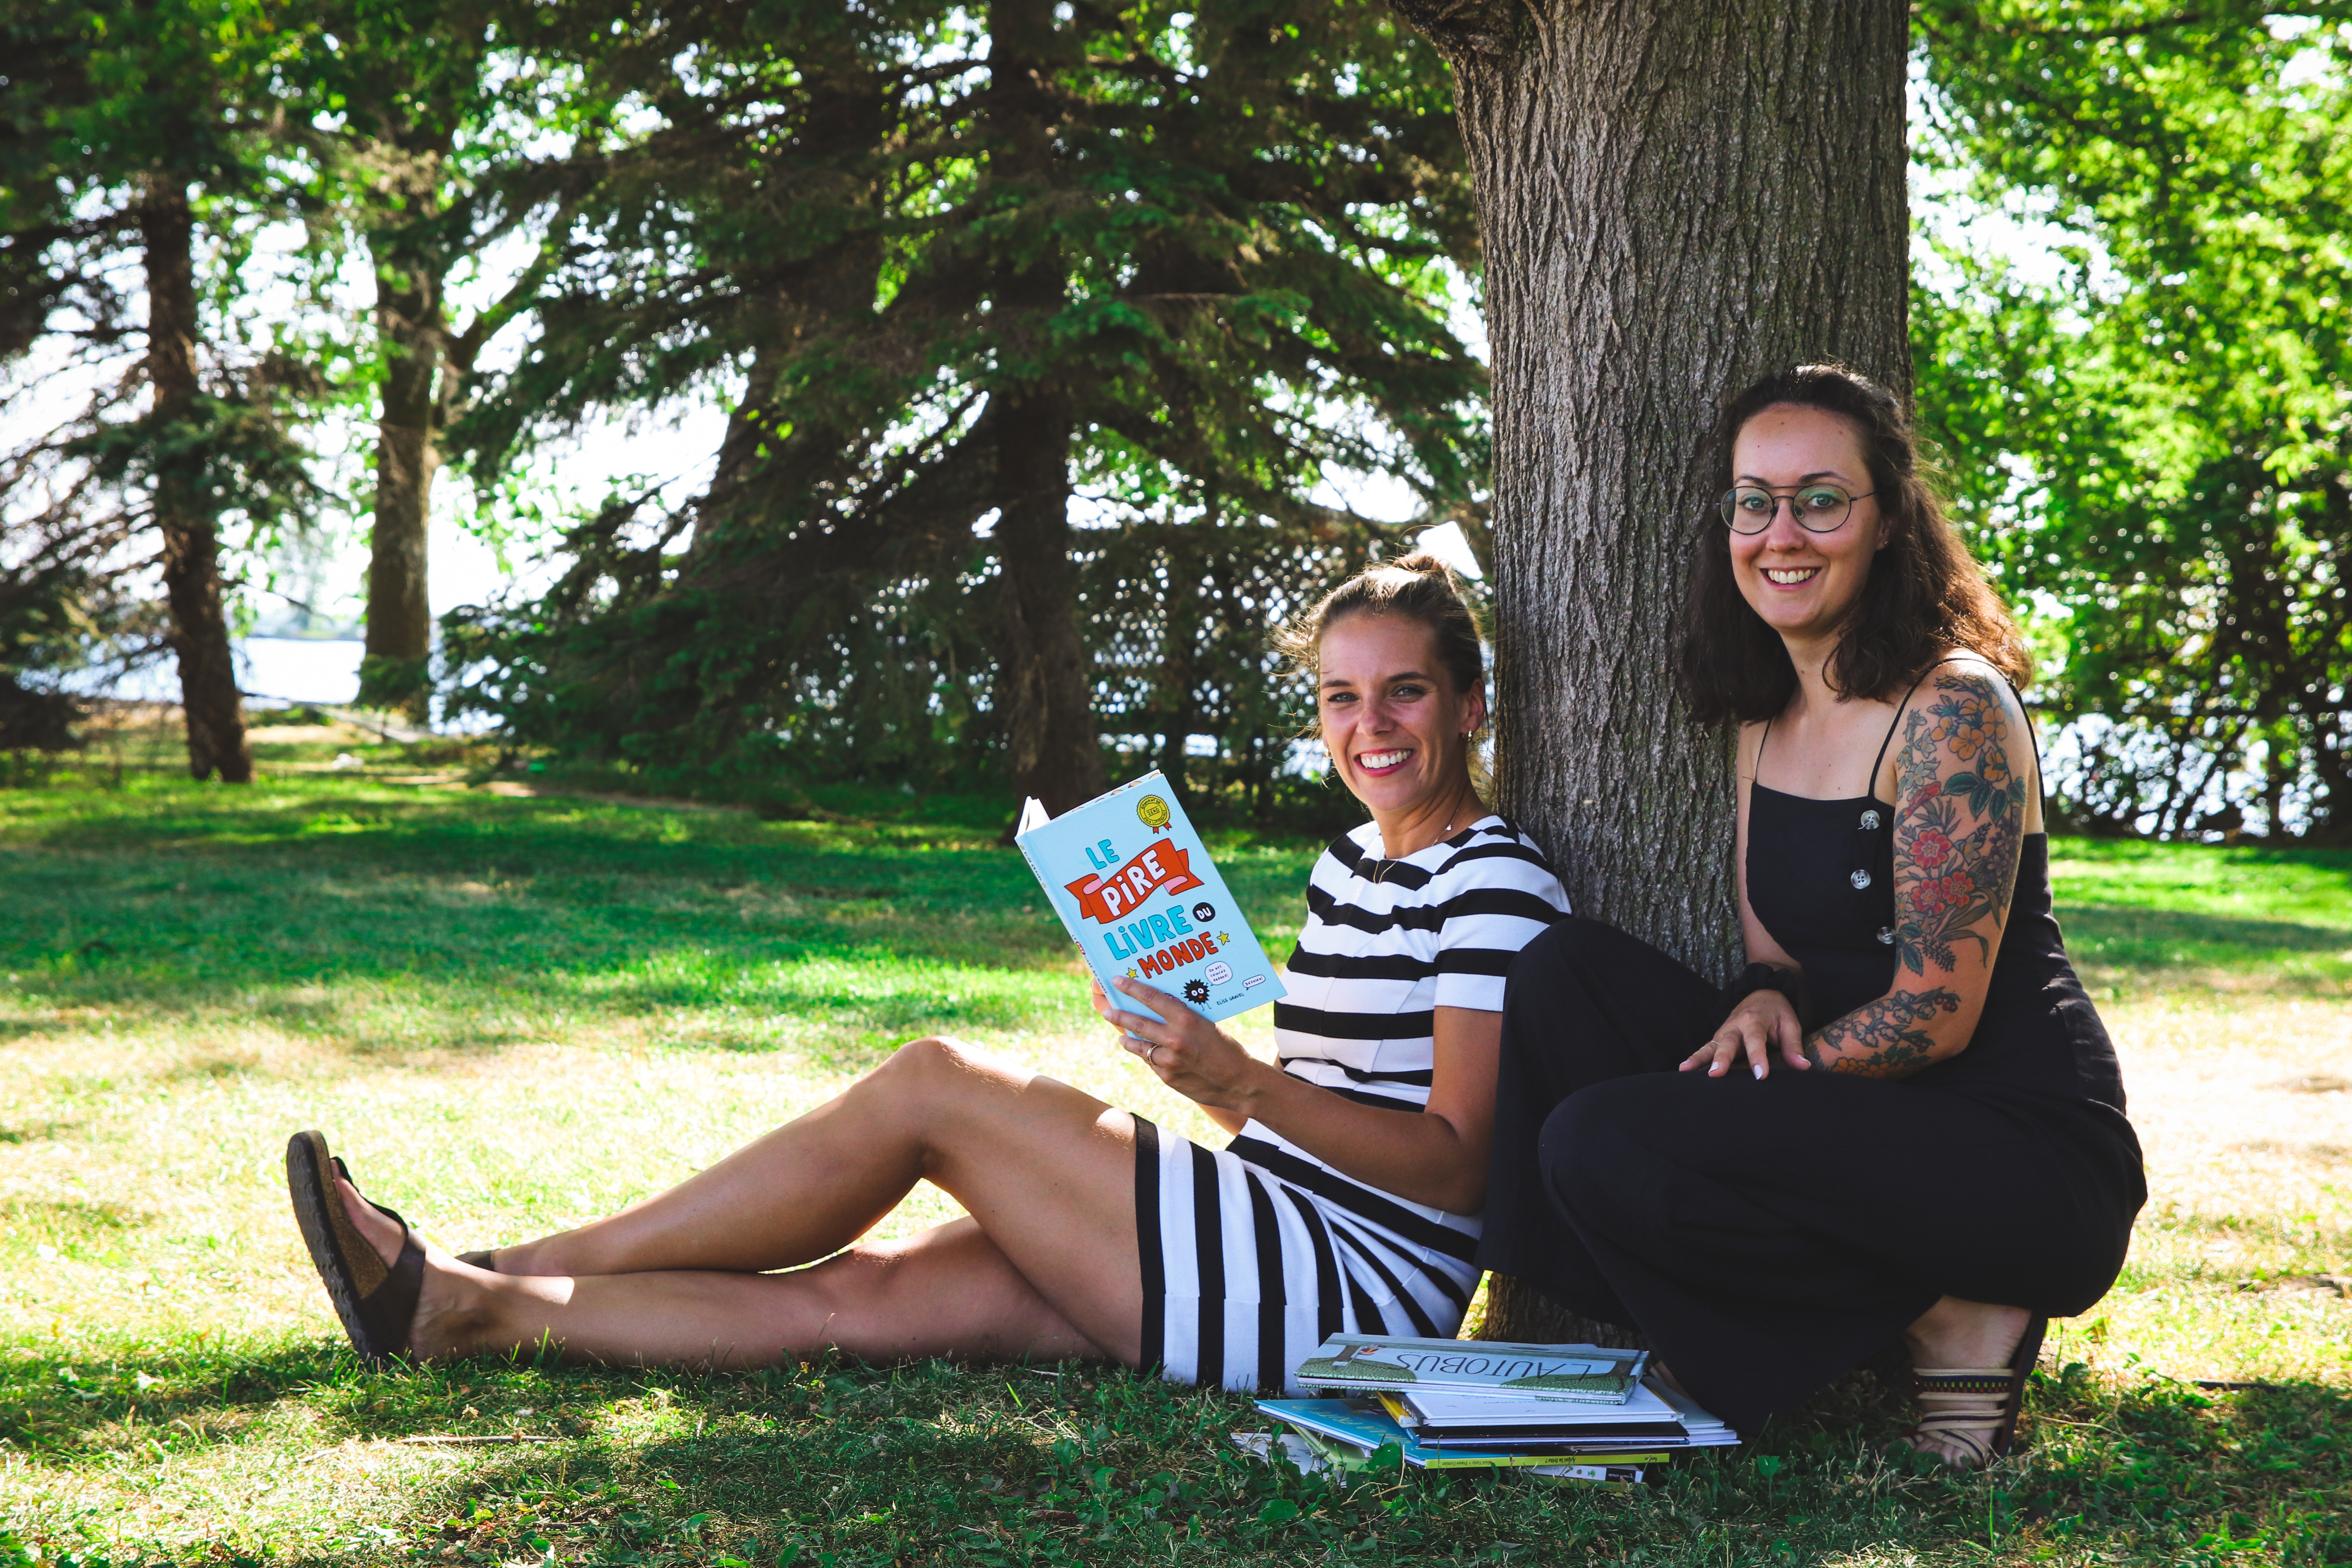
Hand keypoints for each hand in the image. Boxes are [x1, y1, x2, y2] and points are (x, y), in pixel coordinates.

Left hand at [1091, 975, 1268, 1111]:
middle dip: (1118, 1015)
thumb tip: (1159, 1008)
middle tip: (1107, 1011)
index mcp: (1187, 1019)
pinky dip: (1148, 1056)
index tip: (1117, 980)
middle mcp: (1174, 1038)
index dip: (1131, 988)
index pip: (1152, 998)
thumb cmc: (1225, 1049)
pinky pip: (1151, 1062)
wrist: (1239, 1083)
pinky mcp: (1167, 1077)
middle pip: (1137, 1022)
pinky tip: (1146, 1053)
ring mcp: (1169, 1060)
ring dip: (1127, 1040)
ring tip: (1122, 1036)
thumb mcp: (1206, 1025)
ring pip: (1138, 1046)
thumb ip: (1182, 1018)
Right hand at [1680, 989, 1809, 1079]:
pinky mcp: (1718, 1039)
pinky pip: (1705, 1049)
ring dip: (1698, 1058)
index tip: (1761, 1076)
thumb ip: (1793, 1046)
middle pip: (1727, 1044)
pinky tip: (1684, 1069)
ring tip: (1685, 1070)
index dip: (1758, 1059)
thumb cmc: (1777, 1012)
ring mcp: (1723, 1032)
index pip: (1755, 1042)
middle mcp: (1735, 1026)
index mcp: (1754, 1021)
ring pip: (1710, 1046)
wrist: (1762, 994)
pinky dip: (1695, 1058)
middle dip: (1721, 1059)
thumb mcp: (1790, 1025)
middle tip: (1716, 1074)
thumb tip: (1803, 1067)